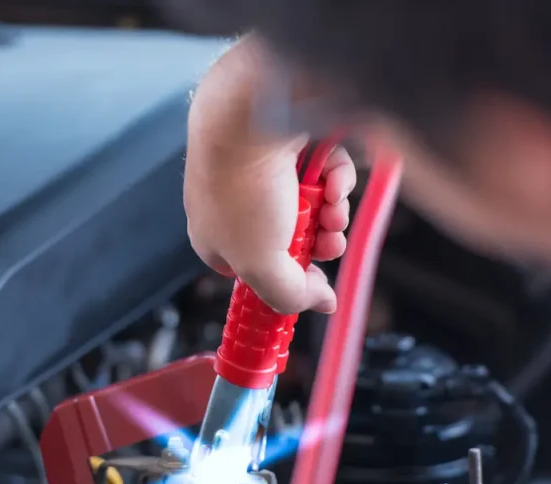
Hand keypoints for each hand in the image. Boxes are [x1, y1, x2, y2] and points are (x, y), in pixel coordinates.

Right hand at [183, 38, 356, 314]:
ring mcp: (264, 173)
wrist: (252, 112)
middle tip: (326, 240)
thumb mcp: (262, 265)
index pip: (254, 273)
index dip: (286, 280)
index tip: (308, 283)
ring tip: (331, 206)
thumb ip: (290, 295)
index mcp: (216, 239)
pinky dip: (335, 179)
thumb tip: (321, 303)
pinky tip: (332, 178)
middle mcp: (237, 205)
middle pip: (292, 241)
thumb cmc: (241, 186)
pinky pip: (324, 172)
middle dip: (317, 243)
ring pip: (313, 207)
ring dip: (330, 213)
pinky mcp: (290, 144)